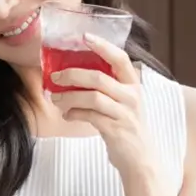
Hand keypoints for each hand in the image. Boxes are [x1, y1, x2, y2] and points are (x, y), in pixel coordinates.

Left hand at [50, 33, 156, 177]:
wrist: (140, 158)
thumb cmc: (127, 126)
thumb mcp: (123, 102)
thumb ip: (107, 87)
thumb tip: (73, 74)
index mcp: (133, 85)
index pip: (120, 59)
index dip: (103, 46)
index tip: (85, 37)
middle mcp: (131, 97)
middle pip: (98, 78)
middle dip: (72, 75)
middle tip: (54, 77)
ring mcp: (124, 114)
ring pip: (92, 97)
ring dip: (69, 97)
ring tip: (56, 99)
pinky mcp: (115, 130)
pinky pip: (89, 117)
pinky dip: (74, 114)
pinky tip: (67, 115)